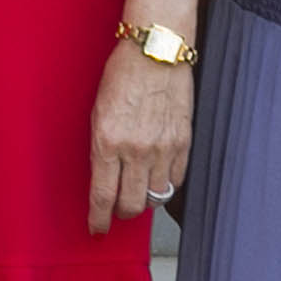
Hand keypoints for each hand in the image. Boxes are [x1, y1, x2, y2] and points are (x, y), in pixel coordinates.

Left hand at [86, 42, 192, 233]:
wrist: (155, 52)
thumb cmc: (121, 75)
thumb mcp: (97, 112)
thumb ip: (102, 147)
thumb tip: (104, 176)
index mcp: (107, 142)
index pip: (102, 196)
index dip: (99, 219)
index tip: (96, 229)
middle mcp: (135, 150)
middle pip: (130, 205)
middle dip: (121, 214)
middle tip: (117, 212)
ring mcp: (162, 148)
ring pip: (155, 197)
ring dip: (144, 201)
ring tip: (137, 195)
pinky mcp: (183, 143)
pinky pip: (176, 180)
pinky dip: (165, 185)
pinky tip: (157, 180)